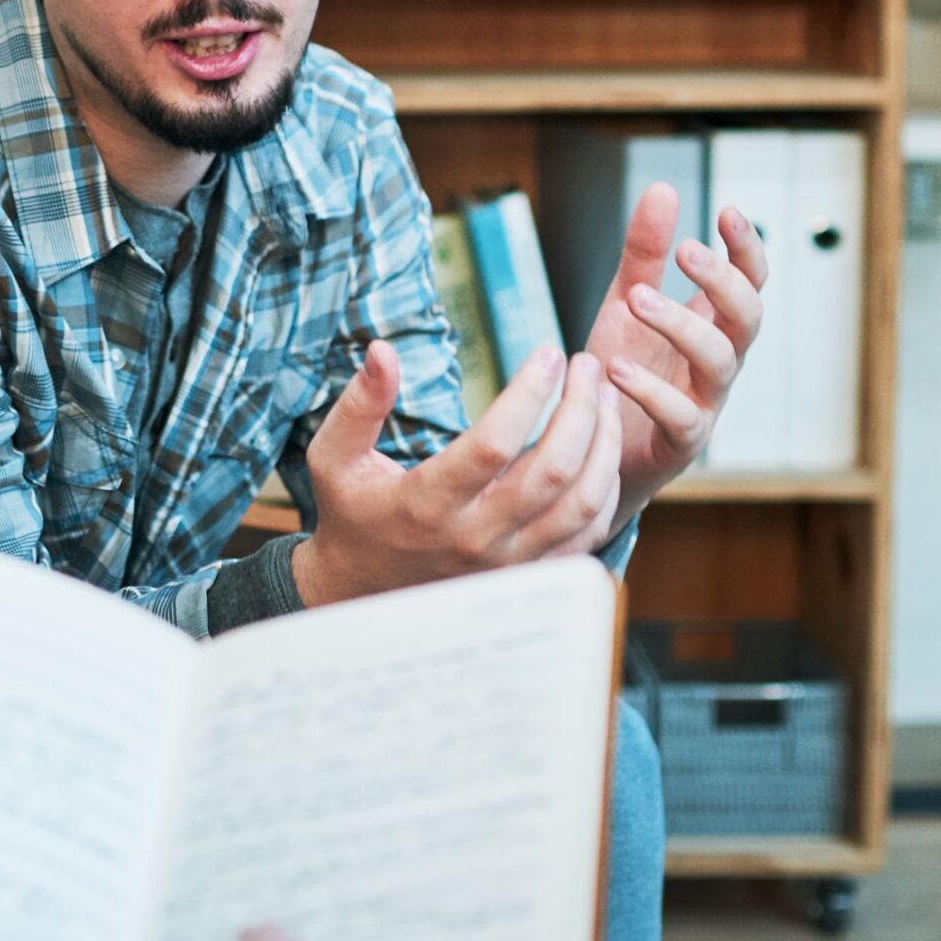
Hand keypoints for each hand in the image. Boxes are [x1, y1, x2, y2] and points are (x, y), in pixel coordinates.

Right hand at [291, 335, 622, 605]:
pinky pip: (589, 534)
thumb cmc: (352, 514)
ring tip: (605, 397)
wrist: (362, 590)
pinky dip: (605, 488)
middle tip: (587, 366)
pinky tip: (601, 450)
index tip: (548, 353)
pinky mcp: (528, 573)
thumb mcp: (335, 458)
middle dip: (582, 408)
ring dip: (604, 445)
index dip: (529, 393)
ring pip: (583, 503)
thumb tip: (382, 350)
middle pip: (554, 470)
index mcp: (427, 504)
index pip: (493, 443)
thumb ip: (359, 405)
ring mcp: (507, 562)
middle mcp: (474, 537)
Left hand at [583, 185, 768, 518]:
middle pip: (748, 317)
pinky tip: (615, 368)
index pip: (750, 281)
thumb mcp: (624, 305)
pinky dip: (651, 390)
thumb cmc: (619, 374)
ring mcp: (705, 401)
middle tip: (685, 251)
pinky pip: (681, 415)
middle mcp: (717, 361)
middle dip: (724, 281)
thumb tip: (664, 188)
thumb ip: (643, 254)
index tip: (726, 212)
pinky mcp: (681, 441)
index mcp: (711, 324)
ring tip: (638, 300)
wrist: (593, 449)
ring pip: (720, 360)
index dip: (747, 248)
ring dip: (682, 326)